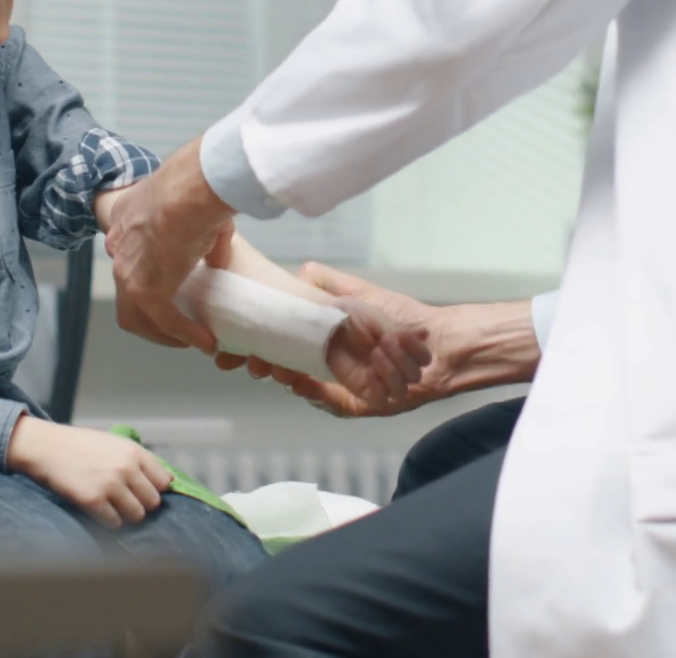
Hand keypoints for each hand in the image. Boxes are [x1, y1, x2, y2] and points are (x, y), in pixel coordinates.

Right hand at [6, 415, 174, 527]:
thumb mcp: (114, 443)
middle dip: (142, 504)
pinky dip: (110, 521)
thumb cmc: (80, 445)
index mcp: (134, 452)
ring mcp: (110, 485)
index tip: (143, 492)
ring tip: (114, 508)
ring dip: (127, 515)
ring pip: (137, 515)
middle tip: (127, 502)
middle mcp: (127, 468)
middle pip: (153, 502)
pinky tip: (101, 512)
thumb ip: (136, 460)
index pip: (164, 481)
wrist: (47, 447)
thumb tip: (160, 483)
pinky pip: (115, 523)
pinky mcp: (93, 501)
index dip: (154, 489)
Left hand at [101, 139, 233, 352]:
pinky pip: (166, 322)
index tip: (172, 286)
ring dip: (162, 333)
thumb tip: (218, 261)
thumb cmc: (198, 189)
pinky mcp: (146, 291)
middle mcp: (119, 247)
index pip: (130, 254)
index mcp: (126, 219)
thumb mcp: (198, 209)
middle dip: (149, 312)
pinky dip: (186, 335)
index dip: (149, 273)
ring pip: (136, 316)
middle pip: (126, 291)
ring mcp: (129, 272)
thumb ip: (208, 239)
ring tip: (187, 341)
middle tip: (175, 323)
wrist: (192, 189)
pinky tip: (205, 341)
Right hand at [217, 264, 539, 416]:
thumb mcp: (360, 297)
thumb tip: (300, 270)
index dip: (256, 355)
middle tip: (252, 361)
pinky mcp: (367, 405)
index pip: (281, 356)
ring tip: (296, 360)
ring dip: (302, 373)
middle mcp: (332, 374)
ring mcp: (348, 391)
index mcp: (324, 351)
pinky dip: (329, 391)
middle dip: (266, 369)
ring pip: (311, 391)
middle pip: (287, 378)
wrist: (442, 342)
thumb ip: (329, 285)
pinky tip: (325, 377)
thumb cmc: (403, 320)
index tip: (233, 352)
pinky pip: (339, 405)